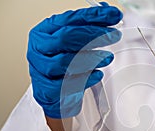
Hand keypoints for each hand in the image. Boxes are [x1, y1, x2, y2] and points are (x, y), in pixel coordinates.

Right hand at [27, 3, 121, 117]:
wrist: (52, 92)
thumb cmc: (63, 65)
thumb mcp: (74, 44)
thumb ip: (89, 28)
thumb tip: (109, 13)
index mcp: (45, 31)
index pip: (70, 19)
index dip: (94, 16)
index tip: (113, 15)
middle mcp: (40, 48)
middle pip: (65, 38)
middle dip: (94, 35)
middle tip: (113, 36)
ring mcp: (40, 69)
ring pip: (64, 61)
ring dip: (90, 58)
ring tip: (108, 57)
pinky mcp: (45, 89)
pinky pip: (65, 84)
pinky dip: (85, 79)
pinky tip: (98, 74)